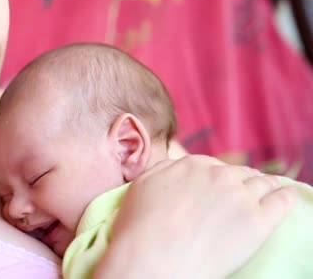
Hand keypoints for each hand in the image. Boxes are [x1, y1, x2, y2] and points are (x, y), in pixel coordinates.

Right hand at [93, 155, 296, 278]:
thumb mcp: (142, 185)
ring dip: (266, 186)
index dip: (217, 178)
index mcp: (192, 165)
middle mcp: (220, 175)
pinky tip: (285, 198)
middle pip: (240, 173)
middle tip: (243, 194)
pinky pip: (282, 201)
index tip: (220, 188)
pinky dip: (285, 197)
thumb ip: (164, 170)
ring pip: (264, 183)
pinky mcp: (258, 221)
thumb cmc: (138, 227)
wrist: (150, 259)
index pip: (214, 166)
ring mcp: (241, 197)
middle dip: (242, 181)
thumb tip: (179, 167)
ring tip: (269, 193)